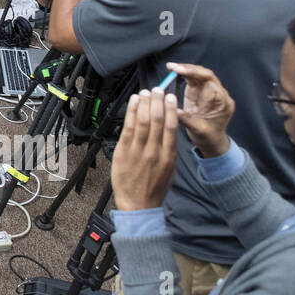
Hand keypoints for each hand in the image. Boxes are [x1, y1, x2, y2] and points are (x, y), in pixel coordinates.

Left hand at [111, 88, 179, 211]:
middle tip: (158, 89)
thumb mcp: (170, 169)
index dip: (171, 109)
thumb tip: (168, 129)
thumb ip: (169, 149)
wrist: (138, 204)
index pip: (171, 126)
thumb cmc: (154, 187)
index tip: (171, 97)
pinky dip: (131, 111)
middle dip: (157, 101)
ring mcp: (137, 151)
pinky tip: (134, 101)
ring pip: (142, 121)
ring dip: (144, 103)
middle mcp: (154, 151)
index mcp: (168, 156)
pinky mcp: (123, 151)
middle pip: (157, 120)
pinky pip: (128, 127)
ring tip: (147, 92)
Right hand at [165, 62, 234, 157]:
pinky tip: (174, 73)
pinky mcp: (200, 92)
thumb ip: (186, 119)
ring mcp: (209, 92)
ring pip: (199, 74)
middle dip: (188, 69)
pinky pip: (193, 79)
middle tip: (172, 67)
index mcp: (221, 101)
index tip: (179, 71)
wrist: (211, 141)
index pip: (210, 80)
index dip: (194, 73)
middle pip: (205, 74)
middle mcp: (218, 94)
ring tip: (170, 68)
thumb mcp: (197, 129)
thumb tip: (173, 110)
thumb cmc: (208, 136)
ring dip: (185, 70)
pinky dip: (183, 75)